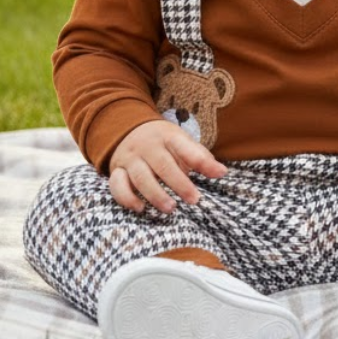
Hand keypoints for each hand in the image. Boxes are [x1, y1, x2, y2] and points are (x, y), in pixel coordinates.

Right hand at [108, 120, 227, 213]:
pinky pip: (117, 185)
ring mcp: (130, 158)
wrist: (128, 130)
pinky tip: (140, 208)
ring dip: (155, 194)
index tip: (219, 174)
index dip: (202, 161)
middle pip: (163, 165)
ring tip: (170, 208)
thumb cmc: (163, 143)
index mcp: (168, 137)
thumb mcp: (181, 142)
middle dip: (179, 183)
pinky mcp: (116, 170)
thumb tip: (221, 172)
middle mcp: (147, 146)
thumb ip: (200, 157)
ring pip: (140, 177)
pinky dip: (127, 198)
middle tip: (194, 199)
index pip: (185, 147)